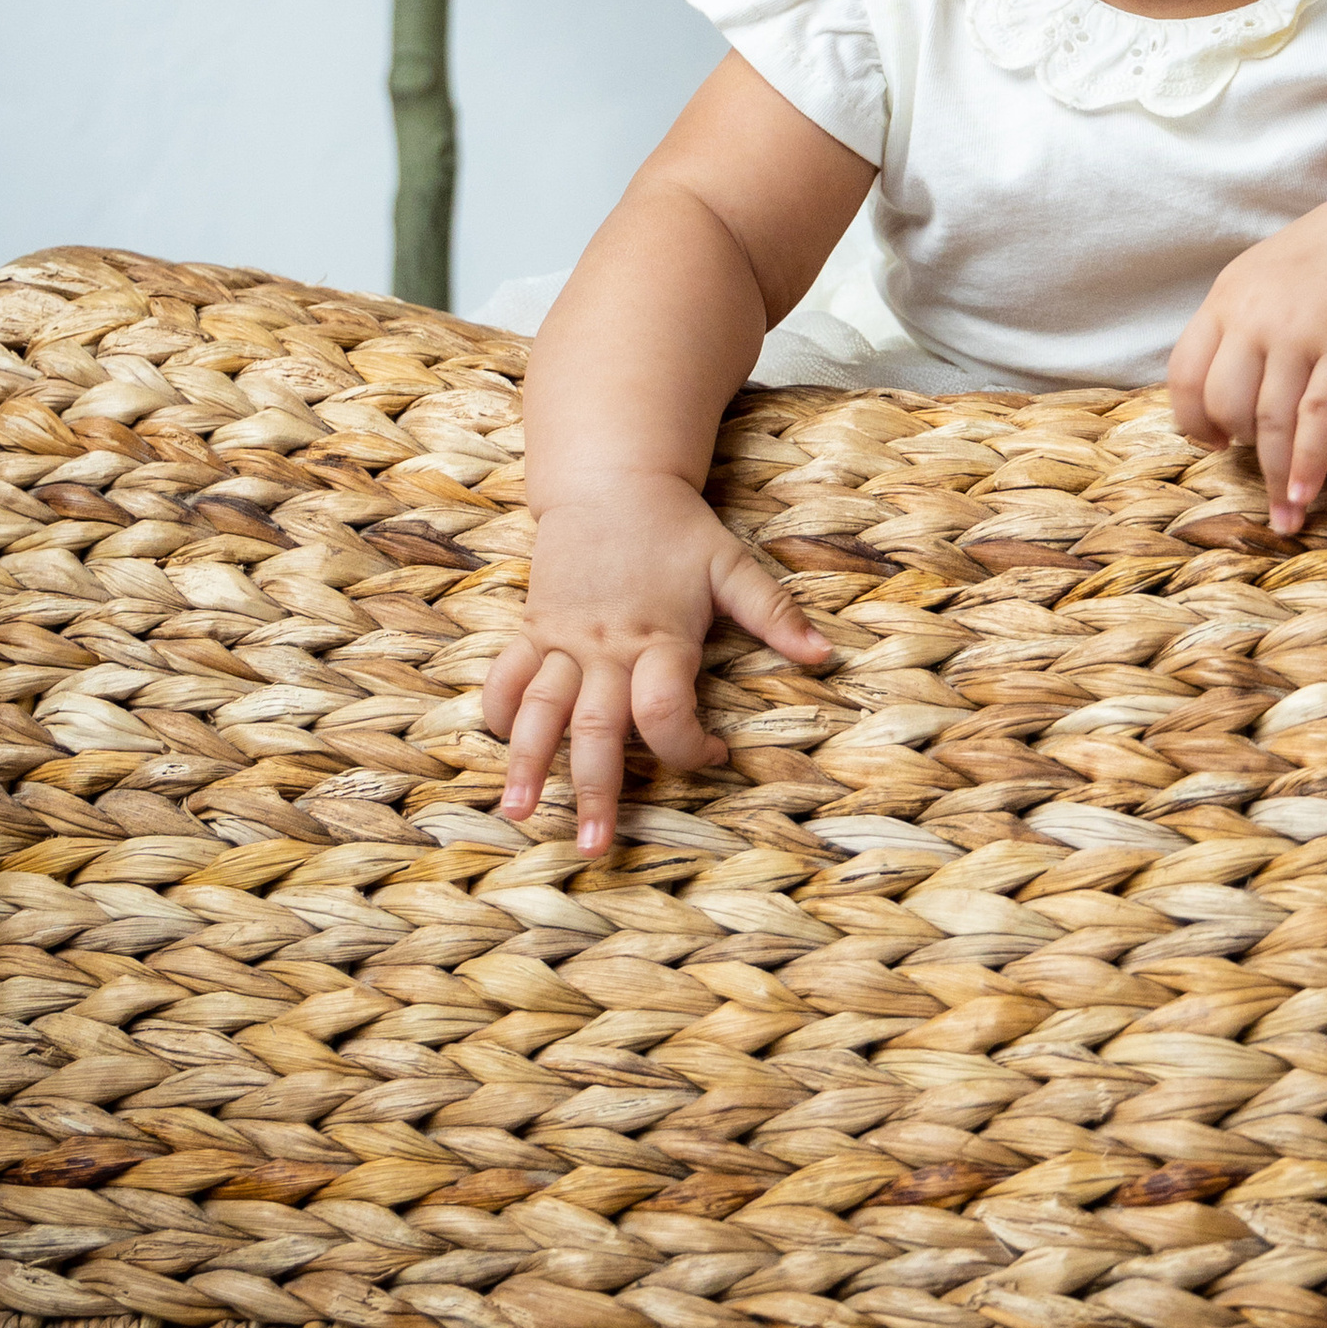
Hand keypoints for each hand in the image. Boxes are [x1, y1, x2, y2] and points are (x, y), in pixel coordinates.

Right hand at [480, 467, 829, 853]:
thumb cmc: (677, 527)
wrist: (610, 479)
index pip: (666, 712)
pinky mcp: (534, 628)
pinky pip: (507, 674)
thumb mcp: (732, 564)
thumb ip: (775, 615)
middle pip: (594, 728)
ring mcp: (564, 640)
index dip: (690, 747)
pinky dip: (500, 709)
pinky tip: (501, 746)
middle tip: (592, 848)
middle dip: (594, 790)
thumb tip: (826, 657)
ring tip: (518, 813)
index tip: (716, 758)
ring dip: (528, 763)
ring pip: (540, 710)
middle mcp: (607, 647)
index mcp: (660, 638)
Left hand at [1168, 187, 1326, 533]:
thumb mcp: (1260, 282)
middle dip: (1241, 443)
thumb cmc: (1326, 267)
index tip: (1214, 443)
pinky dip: (1309, 466)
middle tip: (1265, 458)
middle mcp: (1256, 315)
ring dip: (1275, 478)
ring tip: (1284, 516)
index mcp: (1226, 299)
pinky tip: (1304, 497)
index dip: (1193, 419)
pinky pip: (1320, 421)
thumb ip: (1234, 333)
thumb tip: (1213, 407)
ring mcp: (1303, 331)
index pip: (1184, 373)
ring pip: (1271, 421)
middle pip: (1225, 403)